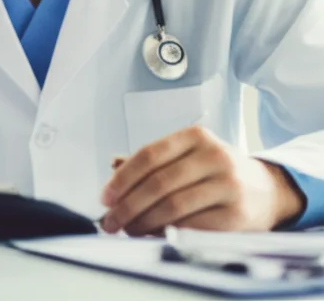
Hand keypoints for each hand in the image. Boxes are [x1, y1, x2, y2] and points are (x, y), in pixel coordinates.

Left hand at [100, 126, 304, 235]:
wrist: (266, 191)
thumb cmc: (215, 172)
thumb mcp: (187, 155)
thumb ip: (152, 160)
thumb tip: (113, 164)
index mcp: (195, 136)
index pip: (149, 155)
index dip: (122, 178)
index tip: (105, 197)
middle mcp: (214, 156)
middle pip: (158, 183)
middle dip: (127, 206)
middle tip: (110, 221)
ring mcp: (228, 185)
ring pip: (173, 206)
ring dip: (143, 222)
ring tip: (128, 230)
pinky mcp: (237, 214)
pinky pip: (192, 226)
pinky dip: (166, 233)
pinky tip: (152, 235)